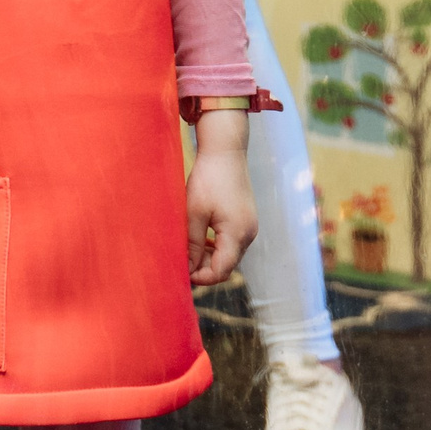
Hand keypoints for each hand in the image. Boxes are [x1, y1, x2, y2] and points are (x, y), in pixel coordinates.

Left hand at [186, 132, 256, 287]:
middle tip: (181, 261)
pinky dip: (216, 246)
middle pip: (226, 265)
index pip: (221, 271)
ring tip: (187, 249)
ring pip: (229, 255)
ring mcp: (249, 227)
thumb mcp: (194, 213)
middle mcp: (249, 234)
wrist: (226, 152)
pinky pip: (232, 243)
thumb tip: (187, 269)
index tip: (181, 272)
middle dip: (203, 268)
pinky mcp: (246, 220)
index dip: (200, 277)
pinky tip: (200, 238)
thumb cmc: (208, 179)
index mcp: (237, 234)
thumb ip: (192, 244)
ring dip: (209, 257)